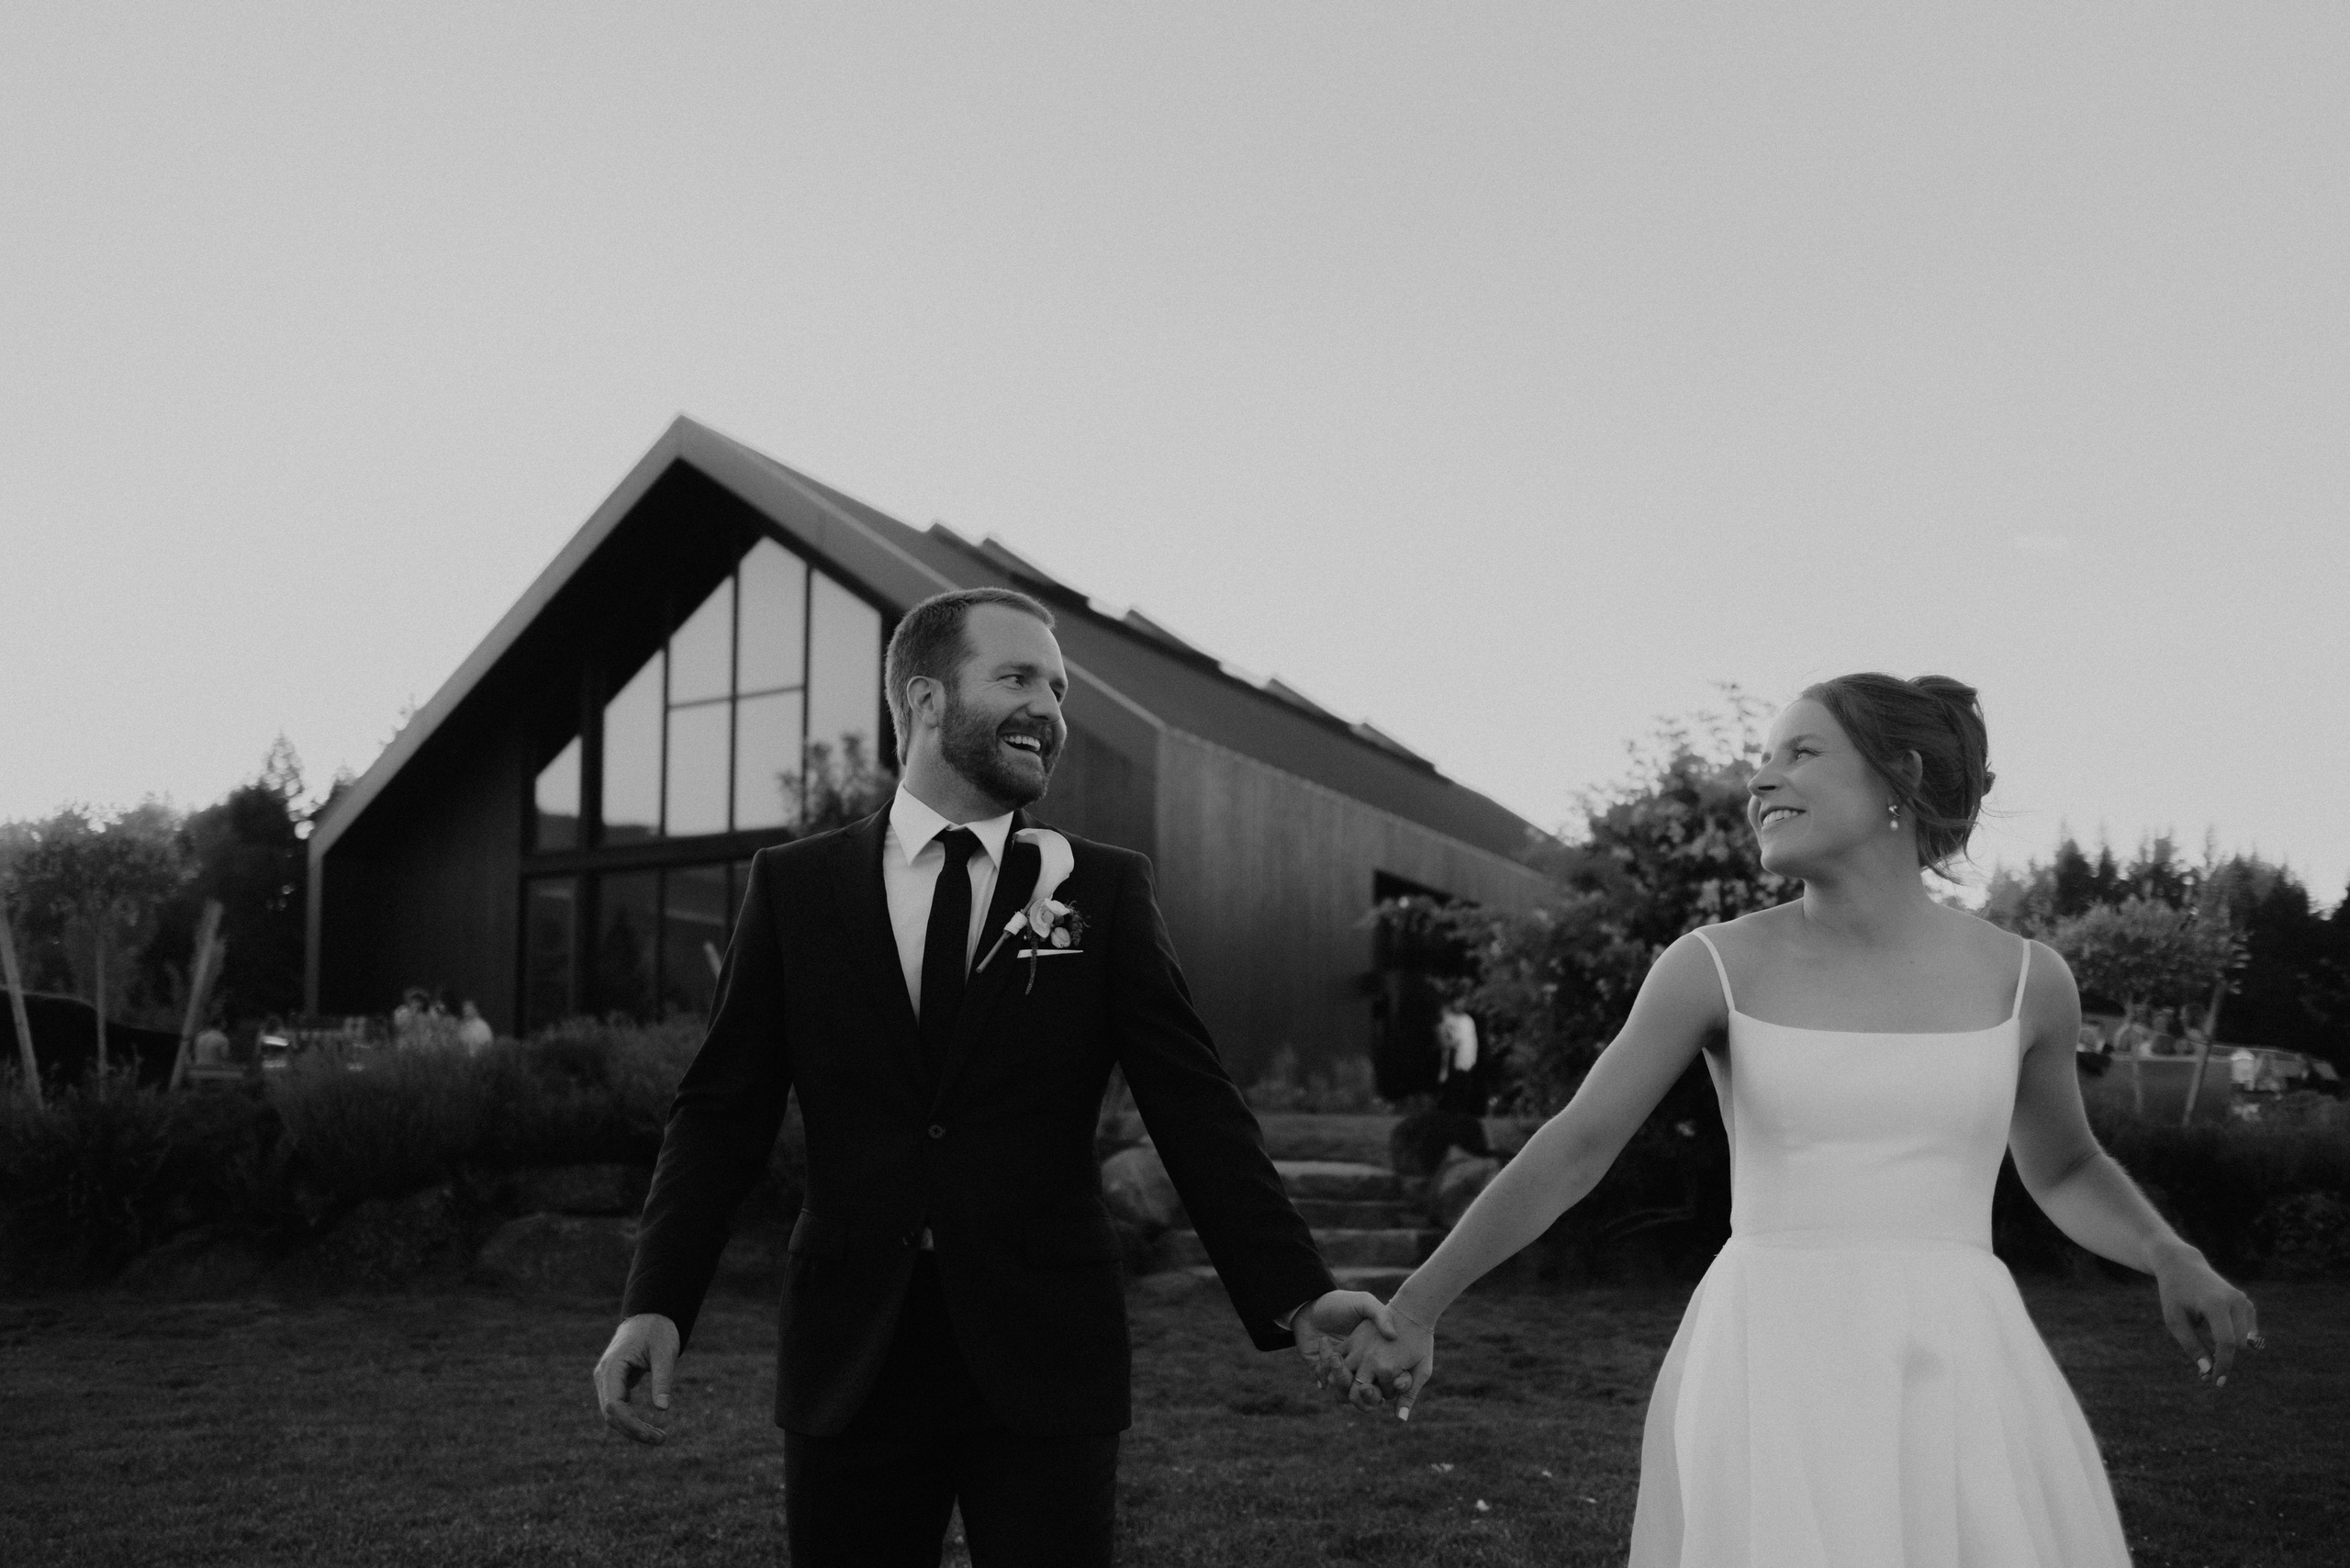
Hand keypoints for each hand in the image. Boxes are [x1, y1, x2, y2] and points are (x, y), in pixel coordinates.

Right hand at [594, 1313, 680, 1443]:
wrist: (650, 1315)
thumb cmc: (658, 1330)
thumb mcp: (665, 1352)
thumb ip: (663, 1379)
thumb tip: (662, 1409)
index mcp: (612, 1367)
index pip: (614, 1406)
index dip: (631, 1424)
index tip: (652, 1435)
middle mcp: (603, 1375)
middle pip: (611, 1414)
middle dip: (634, 1431)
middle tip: (661, 1439)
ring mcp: (606, 1380)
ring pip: (613, 1414)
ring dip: (632, 1428)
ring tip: (659, 1437)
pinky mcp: (614, 1384)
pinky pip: (618, 1408)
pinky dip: (631, 1421)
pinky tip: (649, 1429)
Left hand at [1292, 1289, 1397, 1394]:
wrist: (1311, 1305)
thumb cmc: (1341, 1303)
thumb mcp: (1364, 1303)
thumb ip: (1380, 1315)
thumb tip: (1393, 1335)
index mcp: (1374, 1355)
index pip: (1389, 1380)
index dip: (1396, 1385)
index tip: (1397, 1380)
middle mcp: (1359, 1367)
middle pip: (1368, 1394)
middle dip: (1368, 1395)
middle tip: (1366, 1386)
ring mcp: (1340, 1371)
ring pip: (1345, 1392)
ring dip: (1342, 1379)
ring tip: (1335, 1356)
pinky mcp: (1323, 1371)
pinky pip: (1326, 1382)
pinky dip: (1325, 1370)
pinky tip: (1325, 1344)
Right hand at [1341, 1301, 1434, 1418]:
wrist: (1412, 1309)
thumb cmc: (1422, 1341)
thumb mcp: (1422, 1370)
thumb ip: (1409, 1395)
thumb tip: (1399, 1420)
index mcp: (1386, 1369)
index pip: (1377, 1397)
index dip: (1386, 1395)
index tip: (1395, 1384)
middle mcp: (1368, 1361)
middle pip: (1351, 1393)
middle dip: (1360, 1398)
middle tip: (1370, 1391)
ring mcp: (1358, 1349)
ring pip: (1338, 1377)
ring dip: (1344, 1385)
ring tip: (1357, 1382)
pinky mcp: (1352, 1339)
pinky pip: (1335, 1358)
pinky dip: (1333, 1369)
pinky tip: (1341, 1371)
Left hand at [2152, 1244, 2260, 1386]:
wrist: (2182, 1265)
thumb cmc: (2174, 1294)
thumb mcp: (2174, 1320)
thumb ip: (2191, 1345)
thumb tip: (2208, 1369)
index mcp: (2216, 1303)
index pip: (2226, 1342)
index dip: (2224, 1365)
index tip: (2217, 1382)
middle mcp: (2235, 1301)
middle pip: (2237, 1344)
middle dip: (2223, 1359)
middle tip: (2203, 1371)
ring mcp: (2244, 1301)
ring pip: (2245, 1341)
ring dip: (2230, 1351)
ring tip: (2209, 1356)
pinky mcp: (2247, 1304)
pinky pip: (2247, 1333)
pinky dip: (2236, 1341)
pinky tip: (2218, 1340)